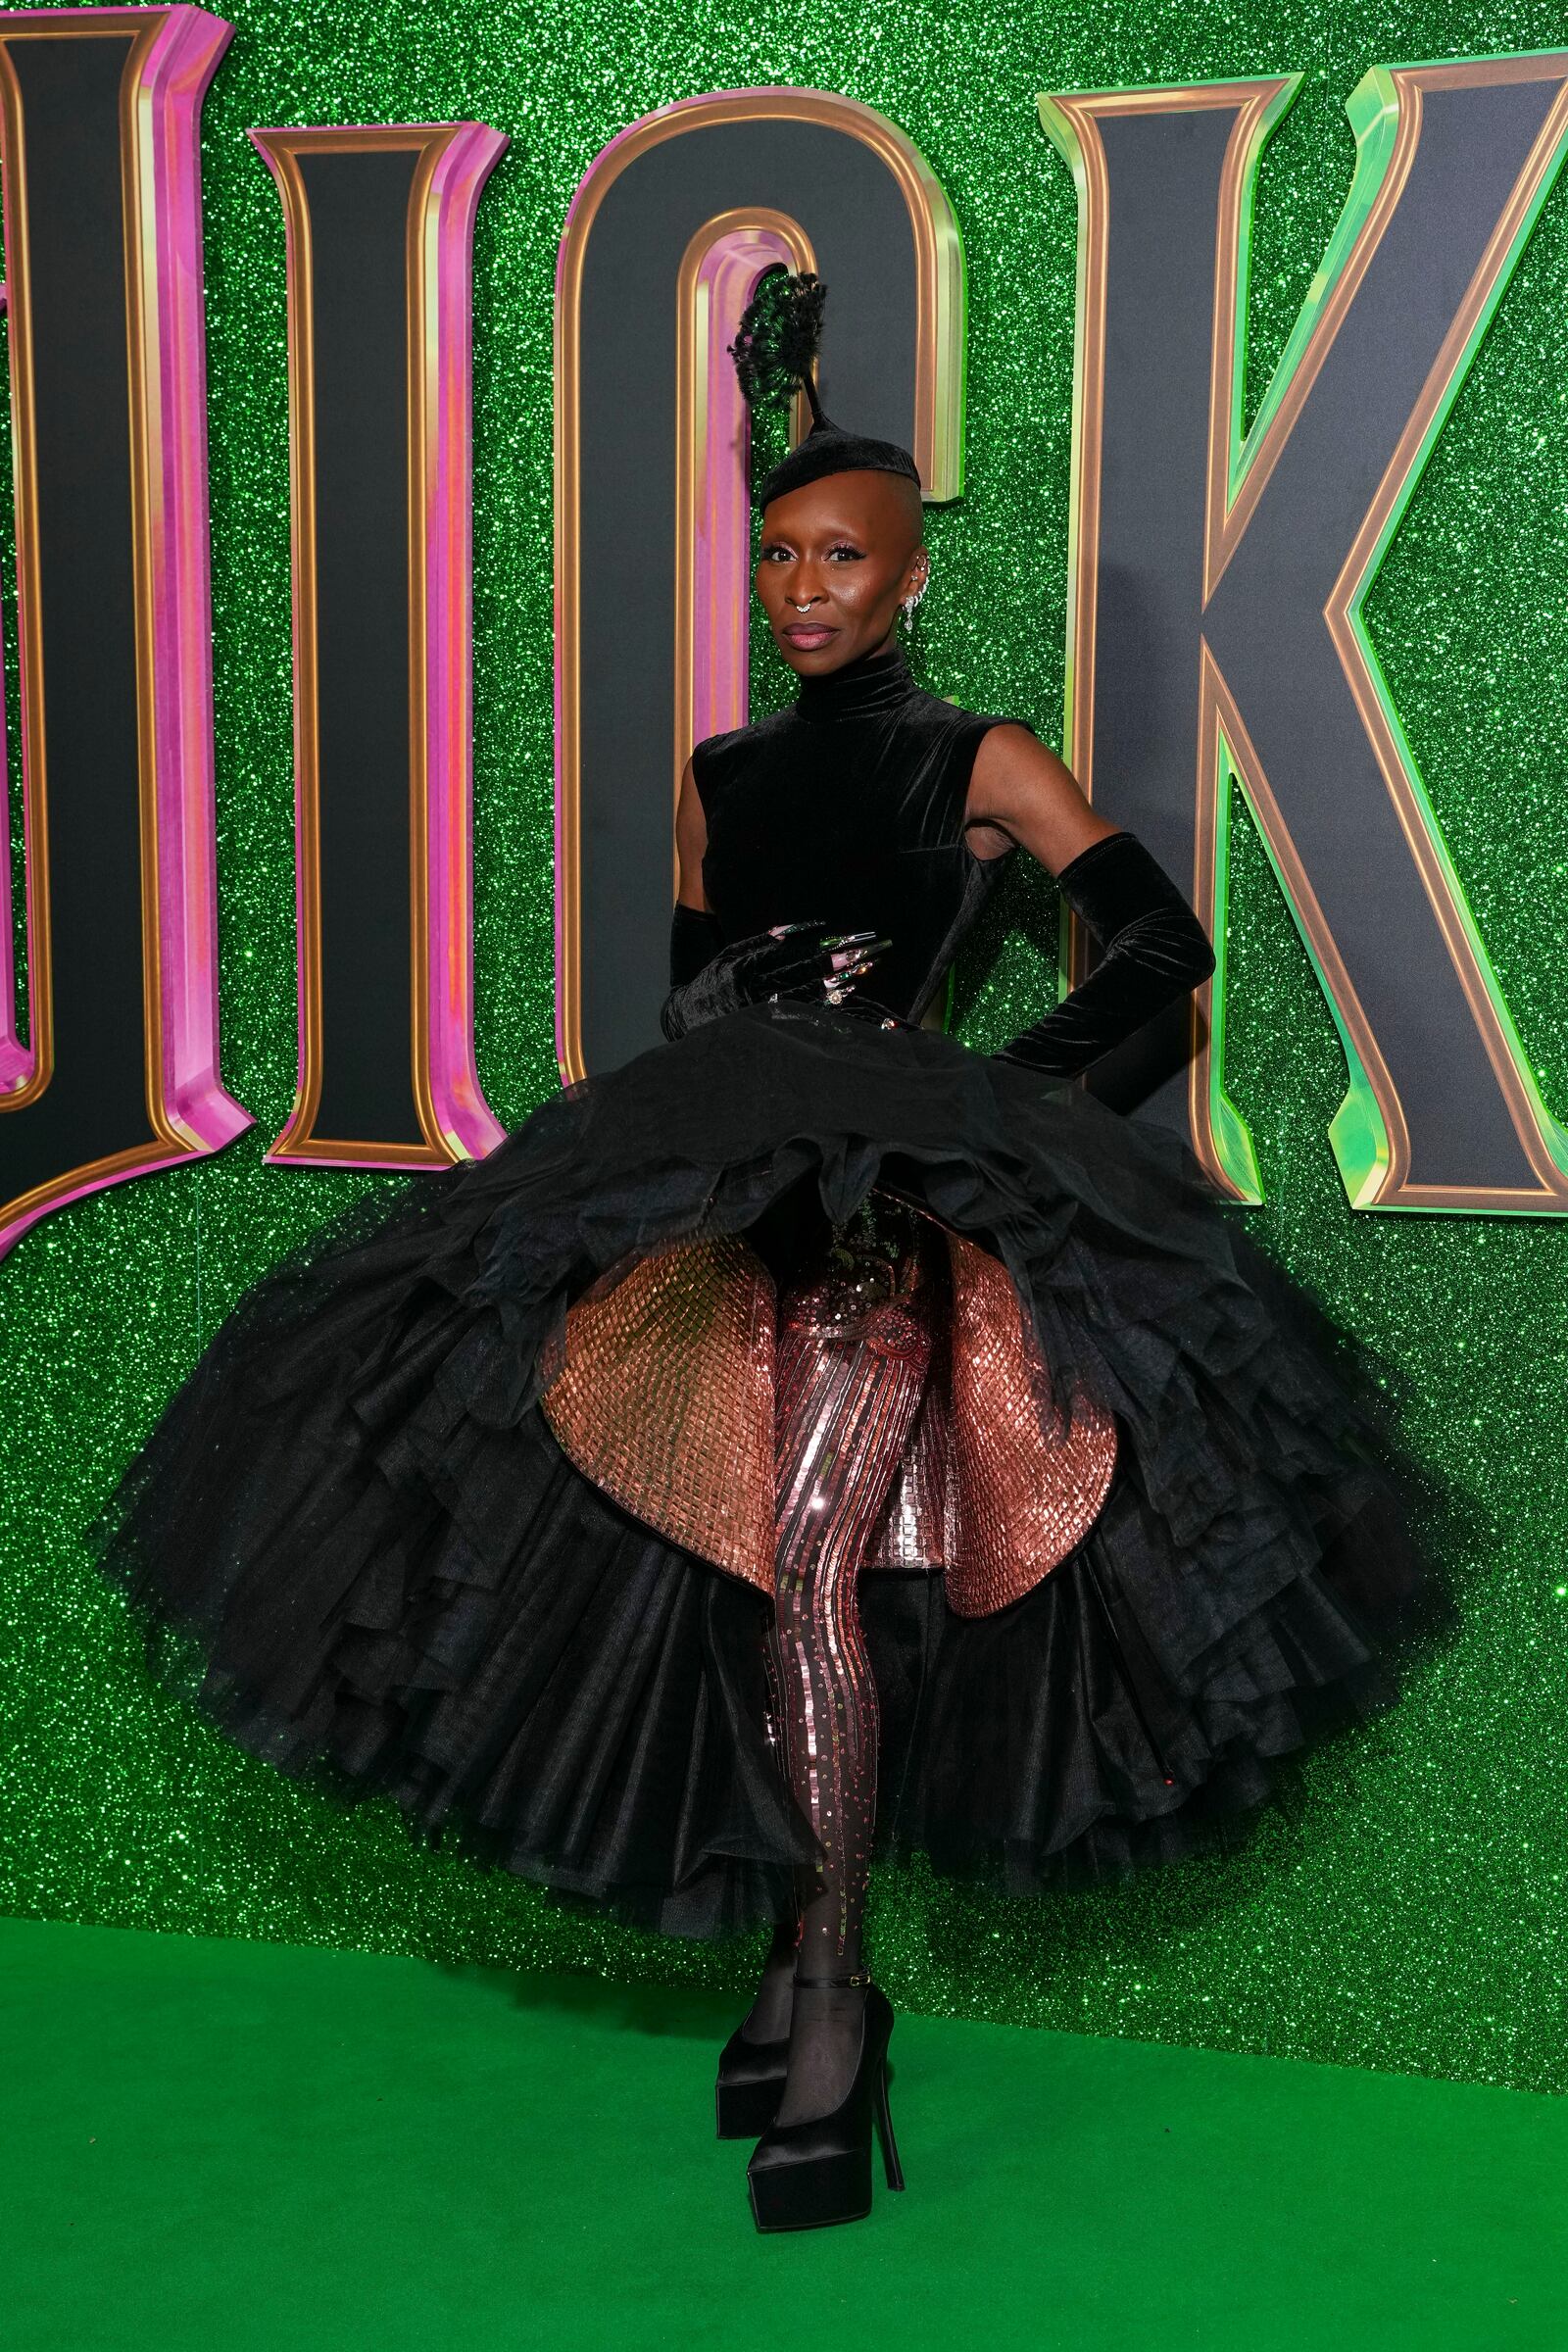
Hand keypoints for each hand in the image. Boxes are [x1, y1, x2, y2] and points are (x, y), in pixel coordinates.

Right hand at [660, 923, 889, 1040]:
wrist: (687, 1017)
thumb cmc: (713, 980)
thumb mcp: (730, 954)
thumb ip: (760, 942)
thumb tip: (791, 929)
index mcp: (749, 968)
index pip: (794, 957)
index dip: (824, 950)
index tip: (849, 943)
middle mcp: (756, 992)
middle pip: (806, 978)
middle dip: (838, 968)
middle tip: (867, 958)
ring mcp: (761, 1015)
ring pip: (807, 1003)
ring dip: (836, 992)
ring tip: (861, 980)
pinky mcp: (765, 1031)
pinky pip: (799, 1025)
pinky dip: (823, 1018)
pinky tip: (842, 1012)